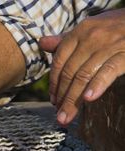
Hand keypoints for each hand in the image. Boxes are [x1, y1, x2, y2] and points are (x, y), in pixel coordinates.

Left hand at [39, 8, 124, 124]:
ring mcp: (109, 45)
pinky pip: (109, 71)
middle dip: (62, 97)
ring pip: (84, 75)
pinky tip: (88, 99)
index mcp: (79, 32)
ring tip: (67, 116)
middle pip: (70, 72)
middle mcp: (91, 37)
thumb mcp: (89, 29)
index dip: (54, 83)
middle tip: (59, 116)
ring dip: (73, 99)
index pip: (60, 62)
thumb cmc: (115, 26)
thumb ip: (65, 40)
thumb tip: (42, 43)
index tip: (53, 100)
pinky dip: (97, 85)